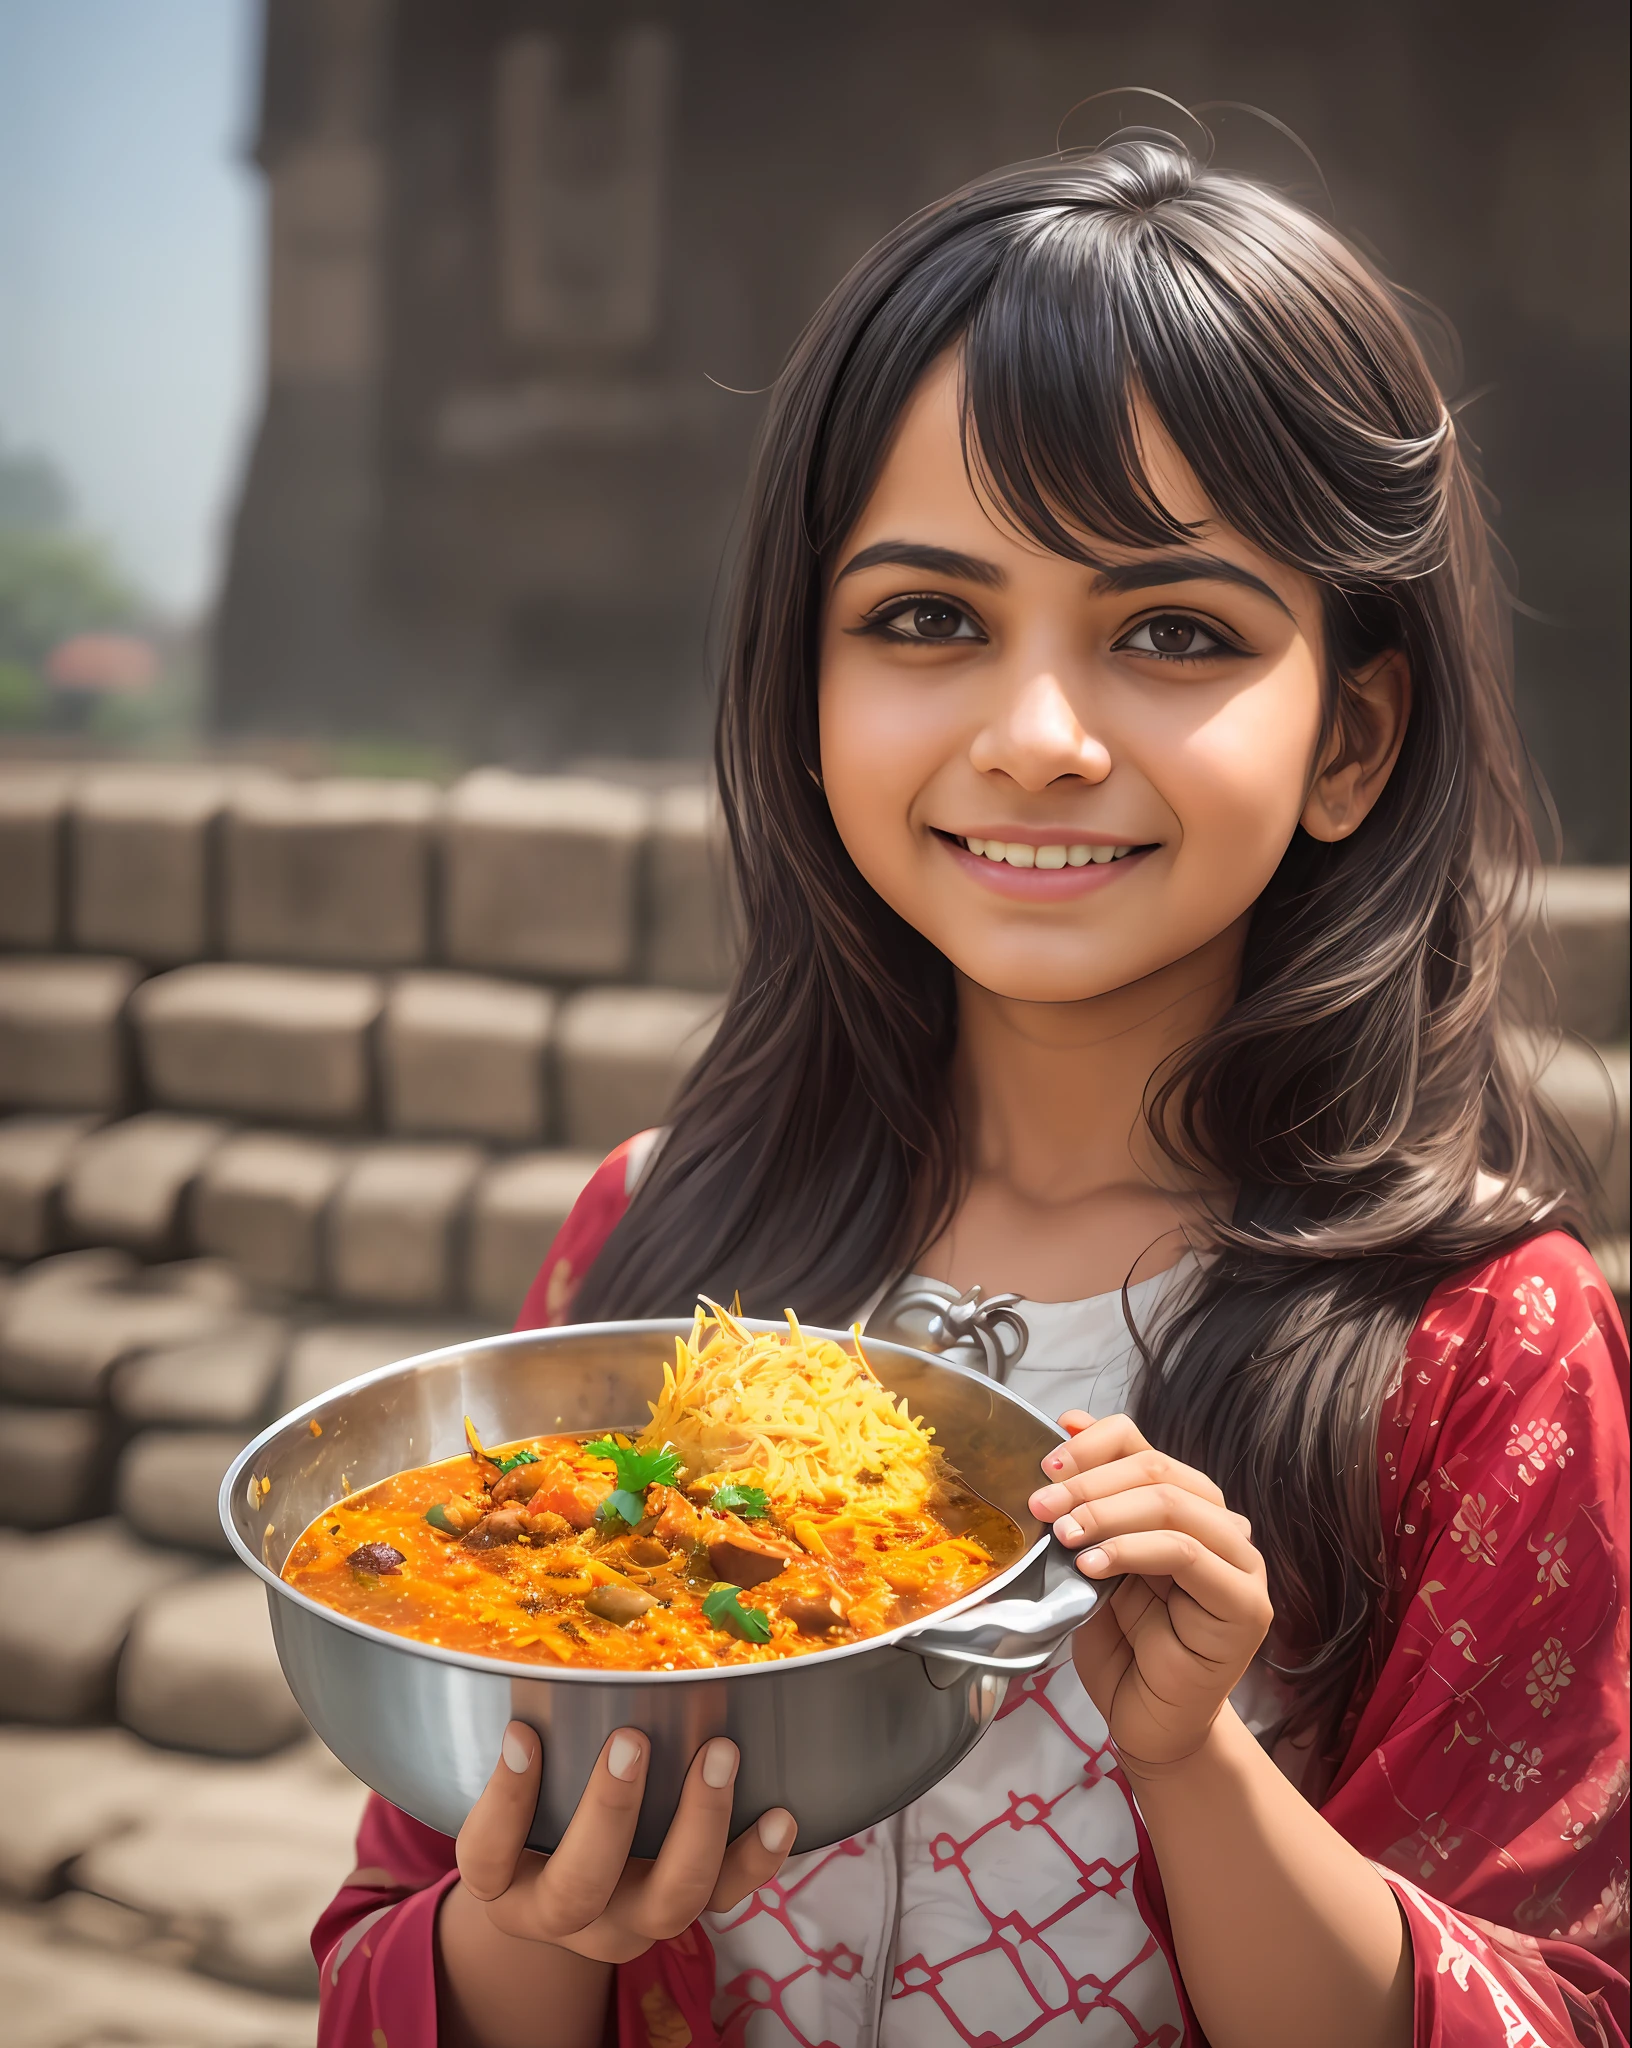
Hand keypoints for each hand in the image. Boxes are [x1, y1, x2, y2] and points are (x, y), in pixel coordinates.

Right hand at [455, 1722, 795, 1964]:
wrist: (569, 1888)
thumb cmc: (536, 1808)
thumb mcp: (516, 1783)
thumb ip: (524, 1733)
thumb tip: (539, 1643)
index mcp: (504, 1883)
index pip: (487, 1858)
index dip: (503, 1802)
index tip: (520, 1733)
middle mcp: (564, 1913)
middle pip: (579, 1888)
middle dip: (610, 1813)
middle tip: (632, 1739)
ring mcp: (629, 1922)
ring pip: (667, 1904)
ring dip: (698, 1827)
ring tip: (720, 1754)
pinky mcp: (685, 1911)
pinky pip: (725, 1899)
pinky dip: (756, 1861)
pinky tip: (781, 1816)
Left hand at [1028, 1412, 1271, 1780]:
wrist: (1148, 1722)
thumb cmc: (1122, 1644)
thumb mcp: (1092, 1559)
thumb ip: (1089, 1501)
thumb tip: (1069, 1422)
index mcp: (1187, 1506)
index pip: (1144, 1448)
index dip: (1093, 1445)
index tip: (1045, 1464)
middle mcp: (1221, 1526)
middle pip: (1157, 1470)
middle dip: (1089, 1481)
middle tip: (1041, 1504)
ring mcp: (1241, 1564)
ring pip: (1172, 1505)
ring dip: (1106, 1512)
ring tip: (1062, 1534)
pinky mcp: (1245, 1604)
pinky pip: (1184, 1554)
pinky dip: (1130, 1550)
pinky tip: (1091, 1565)